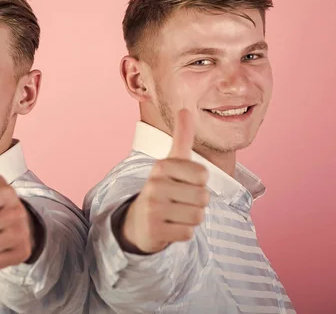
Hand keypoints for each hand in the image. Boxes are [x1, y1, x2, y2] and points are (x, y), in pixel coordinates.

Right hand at [120, 109, 209, 253]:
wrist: (138, 222)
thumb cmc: (162, 189)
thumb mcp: (171, 163)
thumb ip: (181, 137)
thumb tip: (185, 109)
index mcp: (161, 166)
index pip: (202, 174)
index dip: (199, 182)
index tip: (182, 183)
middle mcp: (154, 185)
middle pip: (203, 197)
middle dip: (197, 202)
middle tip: (178, 201)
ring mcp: (152, 208)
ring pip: (198, 216)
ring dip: (191, 218)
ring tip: (174, 214)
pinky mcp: (154, 230)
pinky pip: (188, 233)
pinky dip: (182, 232)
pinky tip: (169, 227)